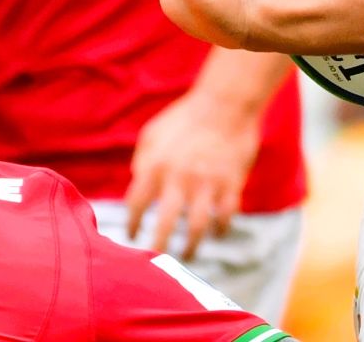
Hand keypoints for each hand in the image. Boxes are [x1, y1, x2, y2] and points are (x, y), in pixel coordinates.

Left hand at [125, 92, 260, 260]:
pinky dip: (221, 228)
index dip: (133, 224)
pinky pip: (226, 216)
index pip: (136, 205)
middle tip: (156, 261)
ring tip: (187, 254)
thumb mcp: (152, 134)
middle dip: (158, 247)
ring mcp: (206, 183)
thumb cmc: (185, 117)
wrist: (225, 104)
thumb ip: (141, 161)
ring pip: (197, 227)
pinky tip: (217, 233)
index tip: (133, 235)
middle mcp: (178, 178)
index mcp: (154, 166)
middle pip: (165, 225)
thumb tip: (137, 186)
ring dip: (191, 246)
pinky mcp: (230, 184)